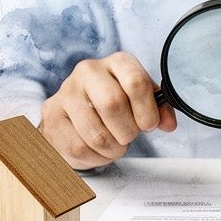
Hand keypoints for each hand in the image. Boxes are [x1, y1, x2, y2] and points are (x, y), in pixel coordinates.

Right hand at [39, 52, 176, 168]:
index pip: (135, 81)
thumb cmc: (112, 105)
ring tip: (114, 144)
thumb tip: (168, 124)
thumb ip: (157, 109)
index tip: (149, 124)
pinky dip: (96, 158)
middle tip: (129, 136)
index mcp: (116, 62)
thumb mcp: (139, 100)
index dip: (147, 111)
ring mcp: (66, 93)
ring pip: (96, 133)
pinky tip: (98, 150)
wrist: (74, 112)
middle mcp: (88, 71)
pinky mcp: (52, 117)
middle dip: (128, 131)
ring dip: (113, 148)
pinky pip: (79, 148)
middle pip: (113, 105)